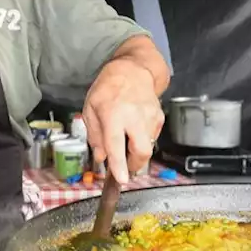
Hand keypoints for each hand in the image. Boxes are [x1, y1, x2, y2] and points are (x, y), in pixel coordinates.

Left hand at [82, 58, 164, 183]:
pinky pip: (152, 137)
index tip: (122, 179)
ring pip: (148, 146)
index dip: (119, 165)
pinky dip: (142, 139)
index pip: (116, 144)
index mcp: (113, 114)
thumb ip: (95, 136)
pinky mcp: (159, 118)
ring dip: (136, 151)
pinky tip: (134, 128)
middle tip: (125, 166)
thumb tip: (101, 158)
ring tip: (126, 137)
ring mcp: (150, 117)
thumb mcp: (91, 110)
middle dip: (134, 165)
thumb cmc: (107, 89)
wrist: (132, 71)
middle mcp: (134, 116)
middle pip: (141, 151)